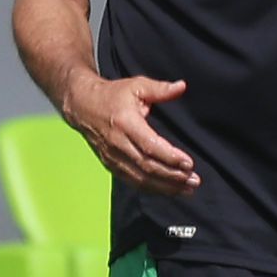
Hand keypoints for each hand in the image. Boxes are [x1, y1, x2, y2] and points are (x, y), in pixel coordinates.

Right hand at [64, 73, 198, 195]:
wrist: (82, 106)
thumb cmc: (112, 95)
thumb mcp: (136, 86)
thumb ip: (160, 89)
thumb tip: (182, 86)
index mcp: (125, 122)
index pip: (150, 146)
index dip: (170, 157)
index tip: (188, 163)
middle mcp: (118, 143)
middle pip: (147, 166)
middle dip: (173, 176)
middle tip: (194, 180)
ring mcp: (113, 157)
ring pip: (141, 178)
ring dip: (165, 186)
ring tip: (187, 188)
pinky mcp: (111, 165)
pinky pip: (133, 181)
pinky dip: (152, 189)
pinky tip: (169, 190)